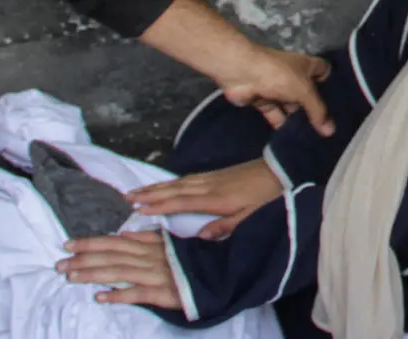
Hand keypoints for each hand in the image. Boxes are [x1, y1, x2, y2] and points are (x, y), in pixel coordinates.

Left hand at [57, 231, 181, 308]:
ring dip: (92, 274)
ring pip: (117, 272)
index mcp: (147, 244)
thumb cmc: (188, 259)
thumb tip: (123, 232)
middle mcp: (146, 257)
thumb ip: (146, 237)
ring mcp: (152, 275)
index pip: (112, 241)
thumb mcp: (167, 242)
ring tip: (71, 277)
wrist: (213, 275)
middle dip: (83, 259)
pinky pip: (136, 294)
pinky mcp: (161, 293)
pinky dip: (118, 295)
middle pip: (110, 256)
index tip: (67, 244)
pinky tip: (100, 298)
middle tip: (59, 264)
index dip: (89, 242)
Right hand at [129, 159, 281, 239]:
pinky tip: (164, 186)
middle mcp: (208, 185)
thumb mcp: (250, 218)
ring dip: (156, 187)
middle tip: (127, 198)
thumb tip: (199, 237)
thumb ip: (225, 227)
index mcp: (216, 199)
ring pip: (177, 183)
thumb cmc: (267, 198)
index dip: (160, 206)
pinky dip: (170, 182)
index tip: (140, 210)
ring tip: (137, 191)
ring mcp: (210, 178)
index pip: (181, 203)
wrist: (280, 171)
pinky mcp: (214, 175)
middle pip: (173, 190)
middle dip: (149, 194)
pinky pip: (186, 179)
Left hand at [139, 0, 332, 136]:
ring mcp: (276, 89)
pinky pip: (276, 115)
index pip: (323, 71)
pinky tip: (292, 141)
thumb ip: (317, 111)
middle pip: (308, 94)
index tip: (341, 102)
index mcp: (305, 66)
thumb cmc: (278, 74)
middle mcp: (292, 76)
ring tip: (315, 140)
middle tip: (331, 130)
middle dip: (316, 109)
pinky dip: (282, 126)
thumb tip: (330, 131)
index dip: (331, 83)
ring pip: (292, 107)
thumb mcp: (304, 90)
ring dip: (299, 120)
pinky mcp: (262, 101)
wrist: (240, 72)